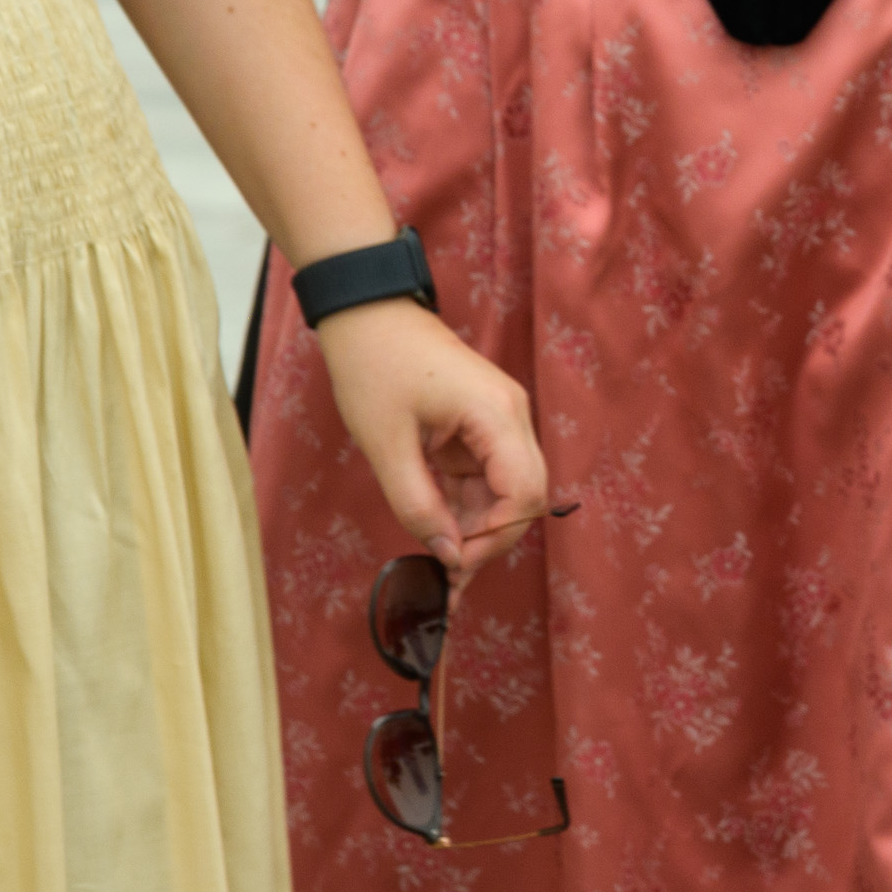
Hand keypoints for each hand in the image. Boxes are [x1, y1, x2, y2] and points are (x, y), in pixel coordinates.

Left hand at [313, 301, 549, 580]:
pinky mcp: (481, 423)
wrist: (366, 313)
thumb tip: (448, 554)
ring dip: (477, 527)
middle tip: (450, 578)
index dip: (493, 538)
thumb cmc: (374, 367)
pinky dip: (467, 507)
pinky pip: (486, 476)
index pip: (524, 495)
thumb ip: (418, 506)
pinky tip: (442, 532)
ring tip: (441, 564)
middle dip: (489, 539)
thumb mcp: (387, 446)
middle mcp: (510, 415)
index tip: (453, 564)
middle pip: (523, 496)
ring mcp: (498, 418)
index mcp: (496, 414)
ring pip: (506, 491)